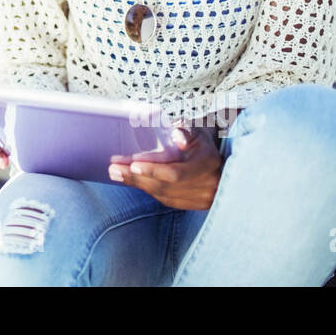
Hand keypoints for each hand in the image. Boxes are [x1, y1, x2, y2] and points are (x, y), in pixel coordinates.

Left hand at [107, 126, 222, 209]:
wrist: (221, 160)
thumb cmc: (201, 140)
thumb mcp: (196, 129)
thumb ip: (184, 130)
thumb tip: (178, 138)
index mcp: (208, 163)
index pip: (176, 173)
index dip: (153, 171)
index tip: (133, 165)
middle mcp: (208, 185)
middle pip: (165, 185)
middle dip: (136, 177)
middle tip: (114, 168)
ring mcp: (202, 198)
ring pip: (164, 194)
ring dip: (138, 184)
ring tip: (117, 173)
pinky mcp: (194, 205)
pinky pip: (166, 199)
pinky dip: (148, 189)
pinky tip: (132, 181)